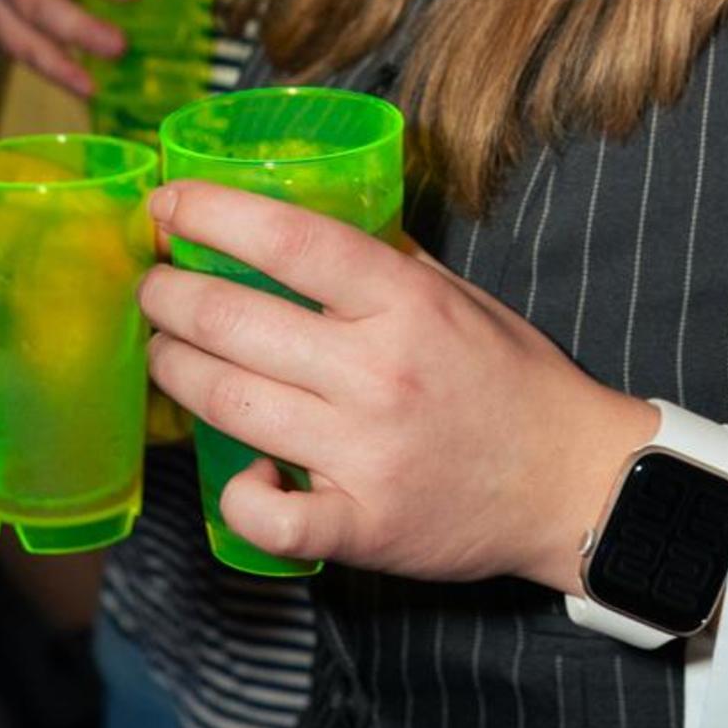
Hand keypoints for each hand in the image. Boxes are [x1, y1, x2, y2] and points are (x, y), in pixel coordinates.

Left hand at [140, 181, 655, 587]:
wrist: (575, 483)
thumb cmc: (512, 382)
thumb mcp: (459, 297)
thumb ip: (383, 262)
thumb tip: (294, 223)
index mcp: (407, 303)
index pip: (289, 240)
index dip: (213, 212)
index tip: (166, 200)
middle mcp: (380, 372)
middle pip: (233, 320)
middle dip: (168, 297)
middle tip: (152, 288)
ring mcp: (367, 452)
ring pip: (228, 404)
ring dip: (174, 372)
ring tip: (163, 354)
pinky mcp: (362, 526)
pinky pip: (266, 516)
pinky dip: (236, 494)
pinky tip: (239, 472)